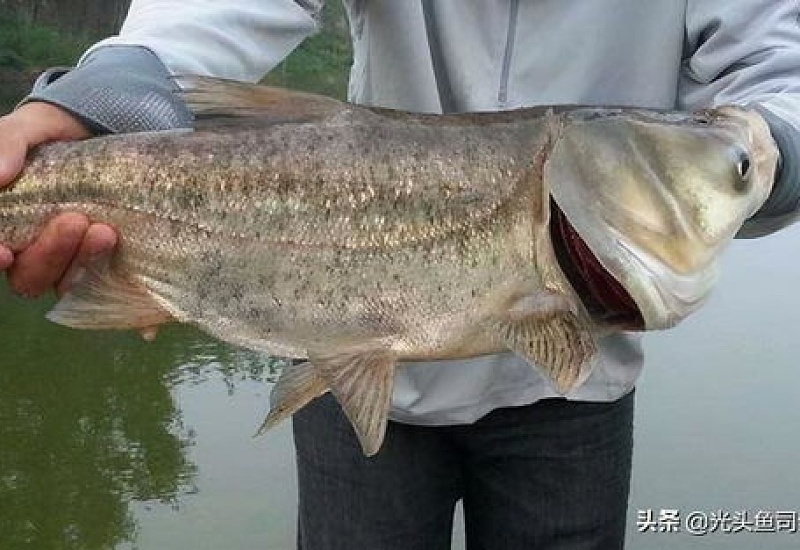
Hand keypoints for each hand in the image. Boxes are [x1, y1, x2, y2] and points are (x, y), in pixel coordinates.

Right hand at [0, 102, 117, 296]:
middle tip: (76, 220)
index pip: (1, 255)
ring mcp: (78, 263)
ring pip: (71, 285)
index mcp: (11, 228)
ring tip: (107, 231)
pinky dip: (123, 296)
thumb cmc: (58, 133)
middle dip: (51, 253)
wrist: (110, 129)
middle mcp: (41, 253)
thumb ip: (8, 143)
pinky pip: (116, 294)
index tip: (4, 250)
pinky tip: (137, 294)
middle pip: (32, 277)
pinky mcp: (115, 267)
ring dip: (86, 264)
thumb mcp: (31, 128)